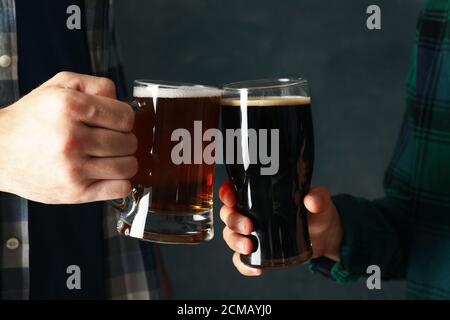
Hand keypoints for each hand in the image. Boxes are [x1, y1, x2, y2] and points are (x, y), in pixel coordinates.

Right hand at [0, 72, 136, 203]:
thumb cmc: (31, 118)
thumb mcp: (58, 86)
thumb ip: (95, 85)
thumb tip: (122, 100)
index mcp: (70, 107)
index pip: (126, 117)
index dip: (124, 120)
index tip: (115, 123)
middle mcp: (72, 138)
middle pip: (129, 142)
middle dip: (124, 140)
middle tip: (110, 140)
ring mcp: (74, 168)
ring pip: (128, 166)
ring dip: (125, 161)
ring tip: (110, 157)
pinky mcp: (75, 192)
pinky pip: (120, 188)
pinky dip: (120, 182)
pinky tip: (107, 174)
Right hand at [219, 181, 342, 275]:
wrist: (324, 236)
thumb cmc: (317, 212)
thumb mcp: (319, 201)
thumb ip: (317, 198)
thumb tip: (311, 201)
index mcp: (259, 194)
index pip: (233, 190)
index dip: (226, 193)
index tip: (231, 199)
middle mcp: (250, 212)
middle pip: (228, 214)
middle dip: (233, 221)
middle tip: (248, 227)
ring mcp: (252, 233)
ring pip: (230, 236)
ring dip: (235, 242)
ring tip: (250, 246)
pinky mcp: (258, 252)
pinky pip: (242, 259)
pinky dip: (244, 265)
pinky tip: (256, 268)